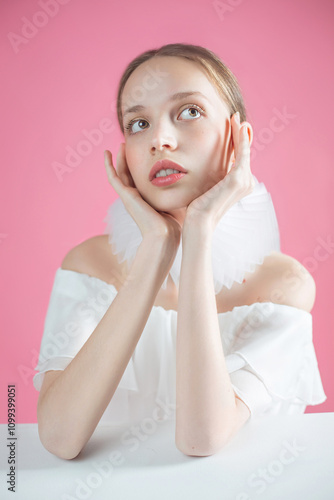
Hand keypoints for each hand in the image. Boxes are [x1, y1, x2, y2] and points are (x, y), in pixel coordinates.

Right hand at [104, 144, 181, 250]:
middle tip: (131, 144)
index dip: (141, 166)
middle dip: (130, 159)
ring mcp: (129, 197)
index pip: (141, 179)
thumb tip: (193, 181)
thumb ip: (180, 192)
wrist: (164, 235)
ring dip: (119, 159)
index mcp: (147, 199)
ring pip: (120, 173)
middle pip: (129, 174)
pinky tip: (107, 153)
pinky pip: (113, 178)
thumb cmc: (174, 224)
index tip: (146, 154)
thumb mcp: (178, 202)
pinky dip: (108, 166)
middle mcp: (136, 197)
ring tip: (121, 144)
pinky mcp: (125, 196)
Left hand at [184, 112, 254, 232]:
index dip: (237, 142)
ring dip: (240, 132)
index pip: (239, 158)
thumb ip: (209, 175)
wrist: (197, 222)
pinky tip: (238, 125)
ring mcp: (244, 181)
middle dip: (240, 134)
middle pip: (243, 153)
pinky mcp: (238, 179)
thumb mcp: (204, 187)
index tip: (231, 125)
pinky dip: (240, 138)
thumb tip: (202, 165)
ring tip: (235, 117)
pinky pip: (242, 153)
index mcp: (239, 185)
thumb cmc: (196, 208)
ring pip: (244, 150)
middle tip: (235, 117)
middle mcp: (246, 183)